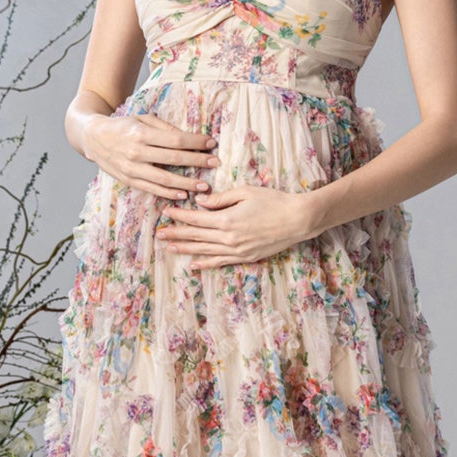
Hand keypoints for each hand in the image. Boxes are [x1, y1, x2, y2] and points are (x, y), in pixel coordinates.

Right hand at [85, 112, 218, 201]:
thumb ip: (164, 128)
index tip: (211, 143)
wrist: (94, 138)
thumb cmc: (123, 126)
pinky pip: (152, 189)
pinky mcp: (128, 180)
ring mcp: (132, 168)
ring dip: (186, 183)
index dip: (195, 142)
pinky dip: (169, 193)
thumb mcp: (142, 119)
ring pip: (164, 179)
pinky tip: (183, 194)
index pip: (175, 139)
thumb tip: (187, 138)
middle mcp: (136, 152)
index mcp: (141, 133)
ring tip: (204, 186)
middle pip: (173, 158)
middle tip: (215, 163)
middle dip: (197, 161)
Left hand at [155, 183, 320, 269]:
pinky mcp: (245, 257)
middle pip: (196, 237)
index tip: (166, 213)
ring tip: (169, 248)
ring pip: (205, 251)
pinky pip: (220, 262)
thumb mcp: (246, 192)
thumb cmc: (274, 201)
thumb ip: (221, 199)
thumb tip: (201, 202)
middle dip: (176, 234)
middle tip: (159, 234)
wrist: (297, 220)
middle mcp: (228, 238)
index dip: (179, 216)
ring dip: (186, 249)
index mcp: (227, 220)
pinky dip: (206, 263)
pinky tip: (194, 264)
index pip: (196, 219)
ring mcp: (237, 251)